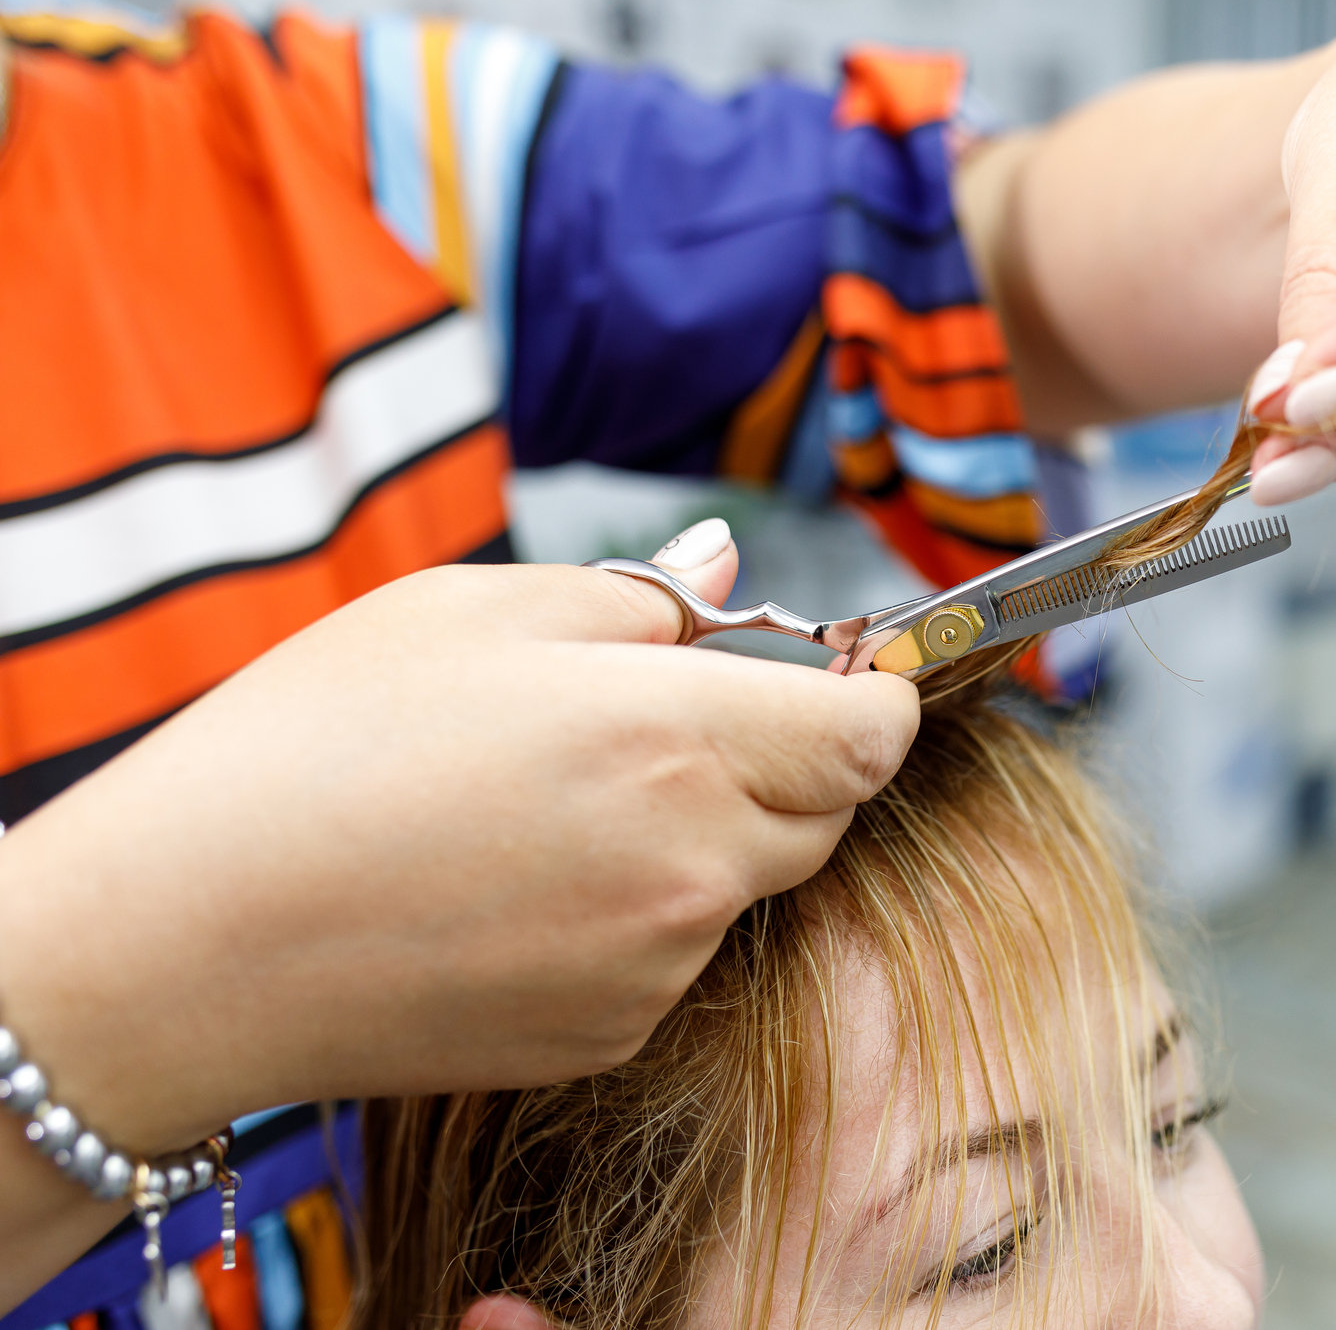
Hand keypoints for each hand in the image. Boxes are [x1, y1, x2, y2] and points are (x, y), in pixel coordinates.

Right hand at [0, 526, 917, 1155]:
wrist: (188, 942)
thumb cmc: (316, 747)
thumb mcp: (470, 610)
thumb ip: (638, 598)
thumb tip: (731, 573)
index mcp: (679, 736)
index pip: (874, 733)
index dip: (869, 694)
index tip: (829, 672)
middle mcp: (696, 865)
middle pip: (825, 809)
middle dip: (780, 757)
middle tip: (655, 722)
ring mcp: (657, 965)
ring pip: (744, 884)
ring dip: (700, 837)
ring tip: (551, 806)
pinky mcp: (609, 1035)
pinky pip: (673, 957)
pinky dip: (636, 916)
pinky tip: (518, 886)